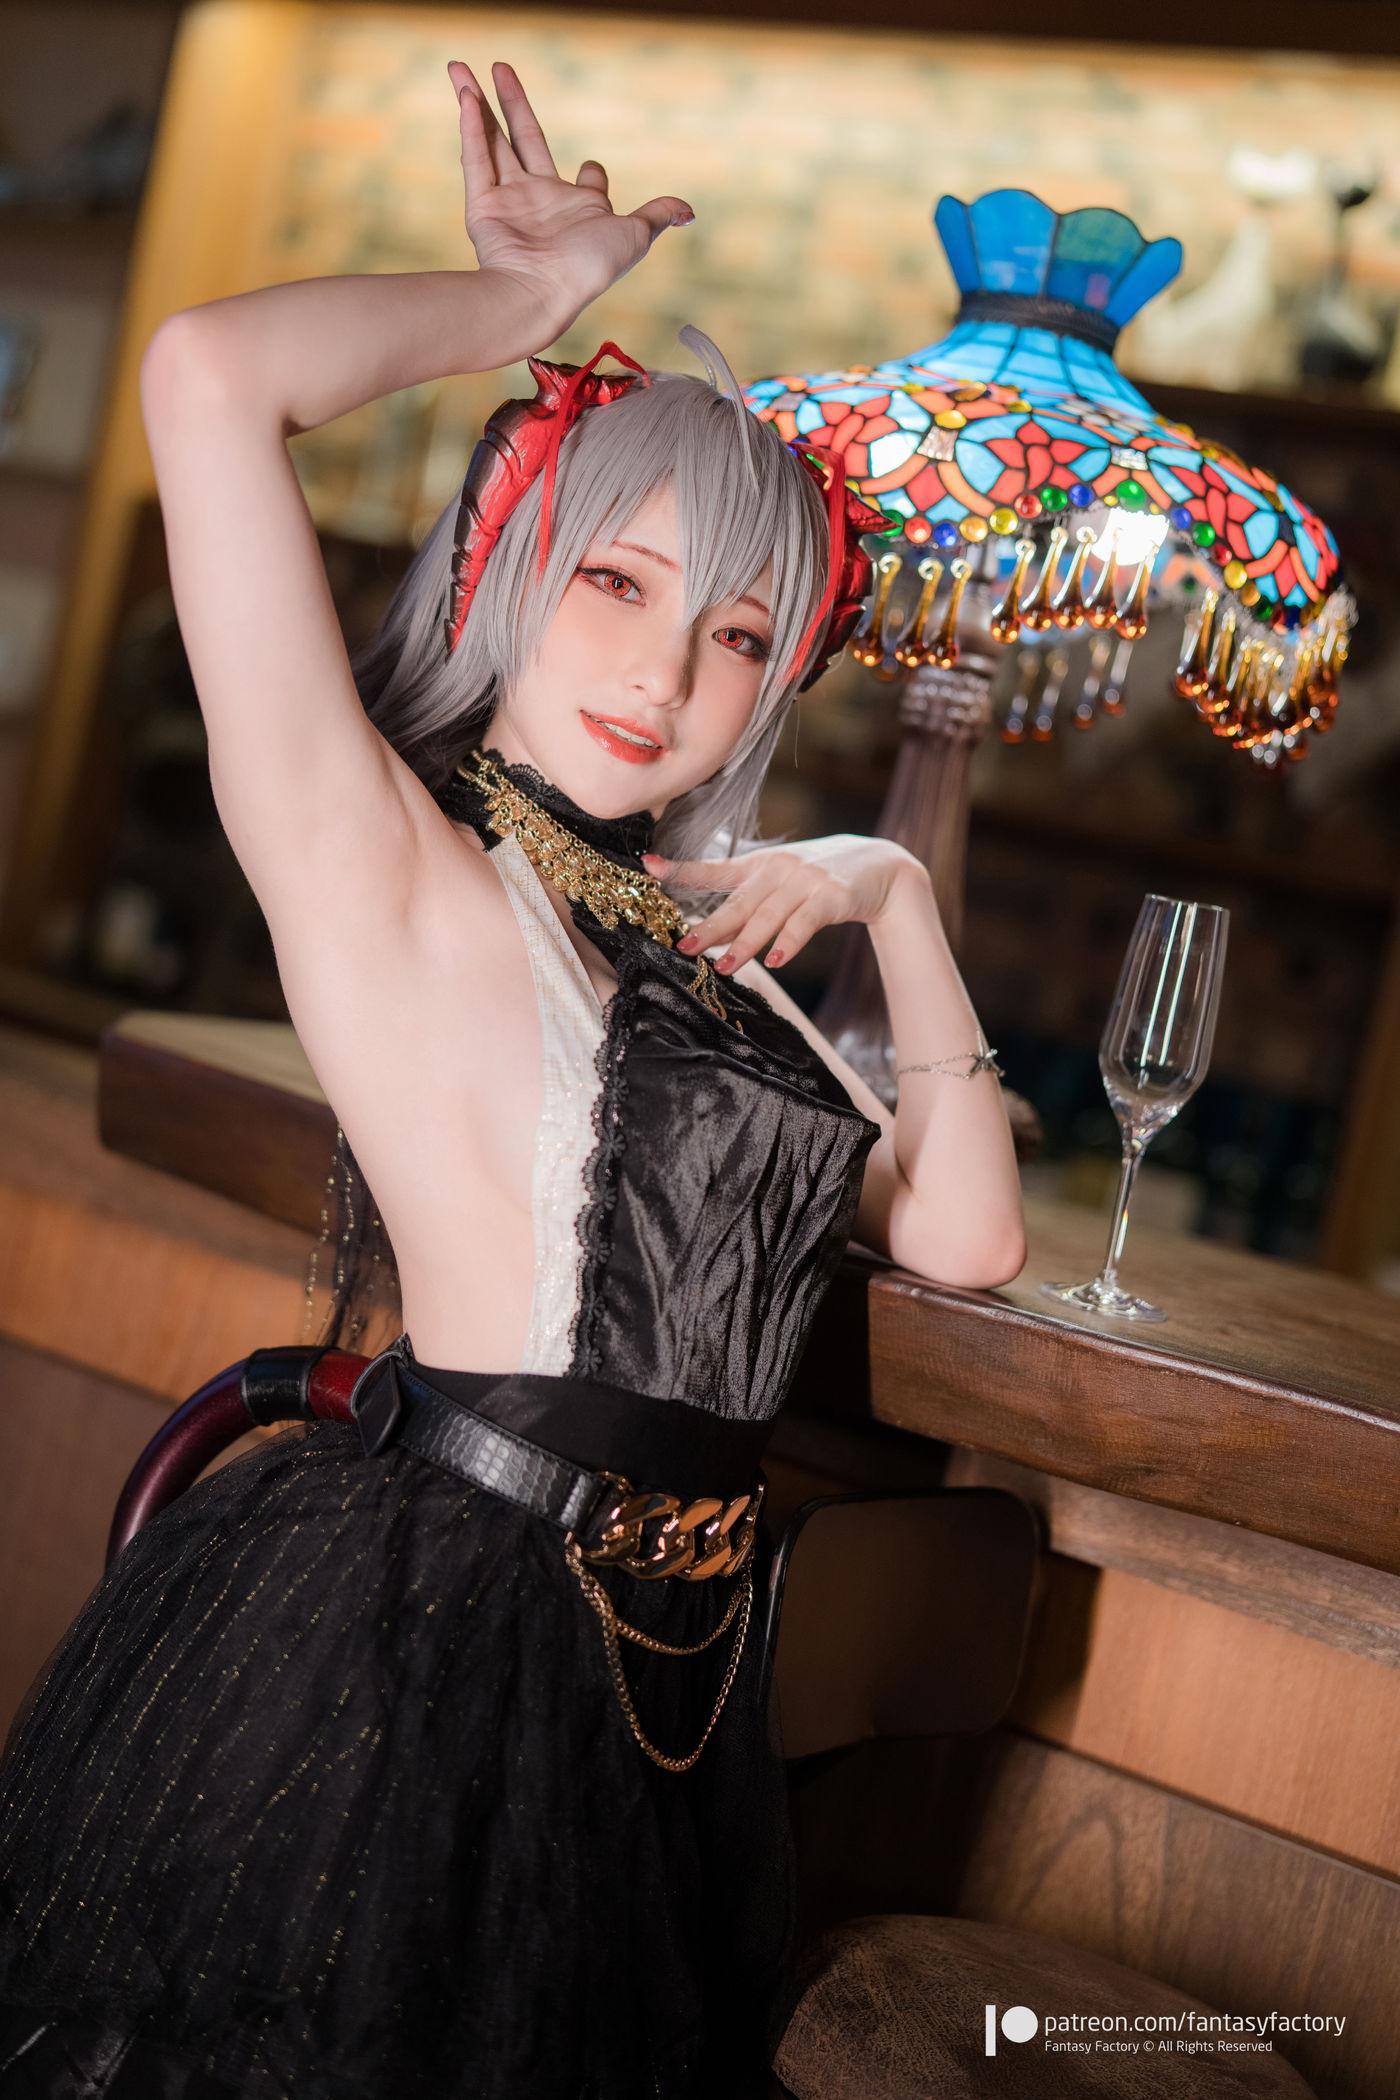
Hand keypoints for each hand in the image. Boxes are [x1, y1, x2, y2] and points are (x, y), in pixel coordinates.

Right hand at [448, 60, 693, 325]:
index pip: (585, 182)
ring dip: (477, 102)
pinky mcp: (483, 208)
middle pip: (525, 140)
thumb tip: (689, 211)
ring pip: (492, 142)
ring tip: (460, 66)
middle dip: (514, 103)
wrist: (542, 293)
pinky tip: (466, 95)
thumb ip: (656, 216)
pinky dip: (470, 128)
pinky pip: (475, 160)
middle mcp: (542, 202)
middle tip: (502, 68)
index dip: (592, 174)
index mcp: (579, 208)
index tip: (594, 168)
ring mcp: (509, 203)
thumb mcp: (634, 236)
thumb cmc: (588, 268)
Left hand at [642, 837, 927, 972]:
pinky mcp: (831, 896)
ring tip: (724, 966)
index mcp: (760, 865)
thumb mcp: (782, 876)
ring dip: (745, 943)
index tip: (648, 866)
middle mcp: (778, 870)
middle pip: (736, 903)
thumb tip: (715, 923)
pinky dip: (789, 942)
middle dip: (708, 926)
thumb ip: (749, 893)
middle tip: (683, 947)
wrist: (880, 867)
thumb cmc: (822, 876)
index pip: (715, 869)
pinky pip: (804, 922)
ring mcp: (805, 882)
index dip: (682, 869)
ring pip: (767, 916)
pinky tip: (775, 961)